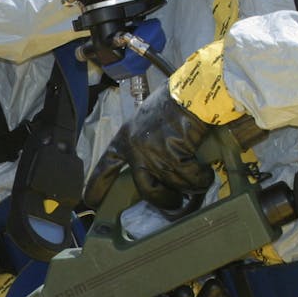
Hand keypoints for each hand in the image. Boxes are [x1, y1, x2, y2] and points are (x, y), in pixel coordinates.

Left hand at [83, 88, 214, 212]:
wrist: (191, 93)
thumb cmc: (172, 103)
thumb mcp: (146, 121)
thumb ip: (145, 144)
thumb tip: (157, 172)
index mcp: (125, 138)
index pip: (106, 166)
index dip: (98, 186)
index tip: (91, 202)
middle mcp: (135, 148)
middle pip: (146, 189)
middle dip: (163, 200)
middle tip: (175, 203)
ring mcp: (153, 152)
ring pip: (173, 183)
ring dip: (190, 186)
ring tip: (199, 180)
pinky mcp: (173, 154)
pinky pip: (189, 177)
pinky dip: (201, 178)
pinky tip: (206, 173)